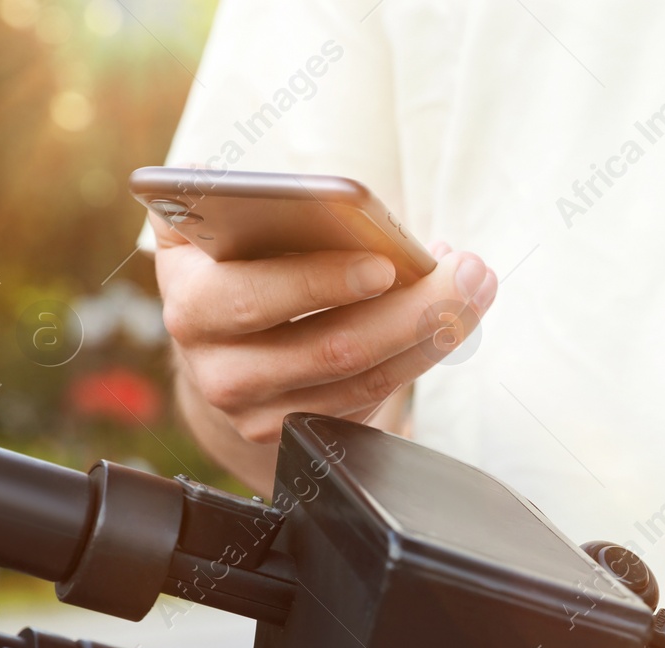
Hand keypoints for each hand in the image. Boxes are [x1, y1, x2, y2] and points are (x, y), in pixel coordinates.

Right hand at [153, 210, 495, 480]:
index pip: (251, 295)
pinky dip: (423, 355)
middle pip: (330, 347)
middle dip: (413, 308)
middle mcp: (213, 364)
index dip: (318, 282)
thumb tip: (305, 194)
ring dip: (434, 332)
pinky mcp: (295, 435)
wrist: (222, 345)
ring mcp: (254, 411)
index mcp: (188, 297)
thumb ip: (232, 196)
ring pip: (363, 378)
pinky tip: (455, 320)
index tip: (384, 264)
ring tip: (475, 287)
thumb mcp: (219, 224)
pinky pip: (373, 399)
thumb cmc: (239, 263)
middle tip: (467, 272)